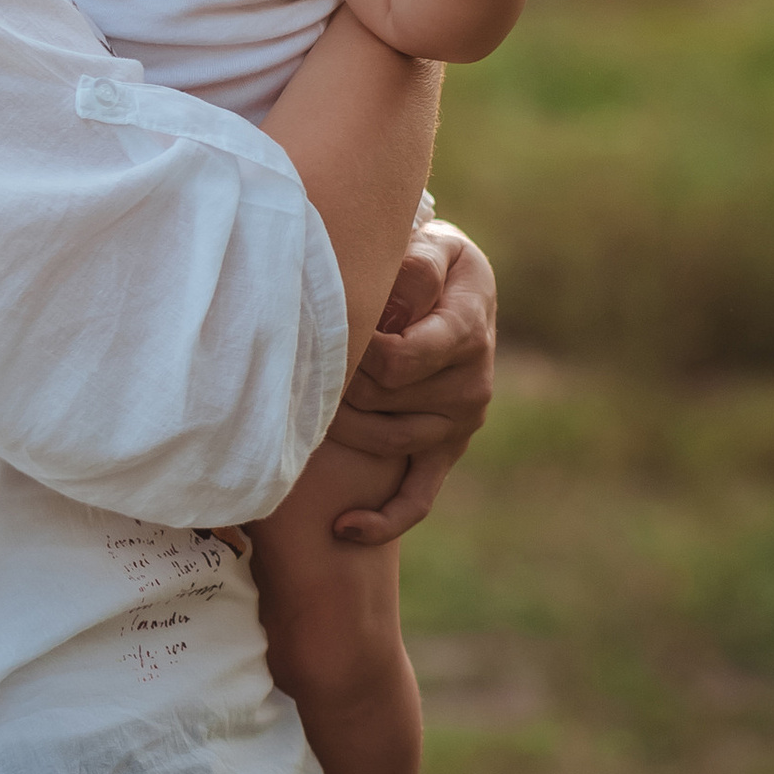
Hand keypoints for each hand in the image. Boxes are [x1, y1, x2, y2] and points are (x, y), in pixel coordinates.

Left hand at [325, 218, 496, 542]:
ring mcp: (460, 423)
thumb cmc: (431, 261)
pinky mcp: (446, 450)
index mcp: (466, 331)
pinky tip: (344, 529)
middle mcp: (471, 384)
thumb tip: (399, 288)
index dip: (351, 352)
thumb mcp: (433, 244)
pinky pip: (418, 497)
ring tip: (304, 403)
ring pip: (387, 442)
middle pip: (383, 400)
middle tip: (303, 358)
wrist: (462, 289)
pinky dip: (384, 520)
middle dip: (337, 381)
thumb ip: (415, 265)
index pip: (397, 360)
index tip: (323, 329)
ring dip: (339, 427)